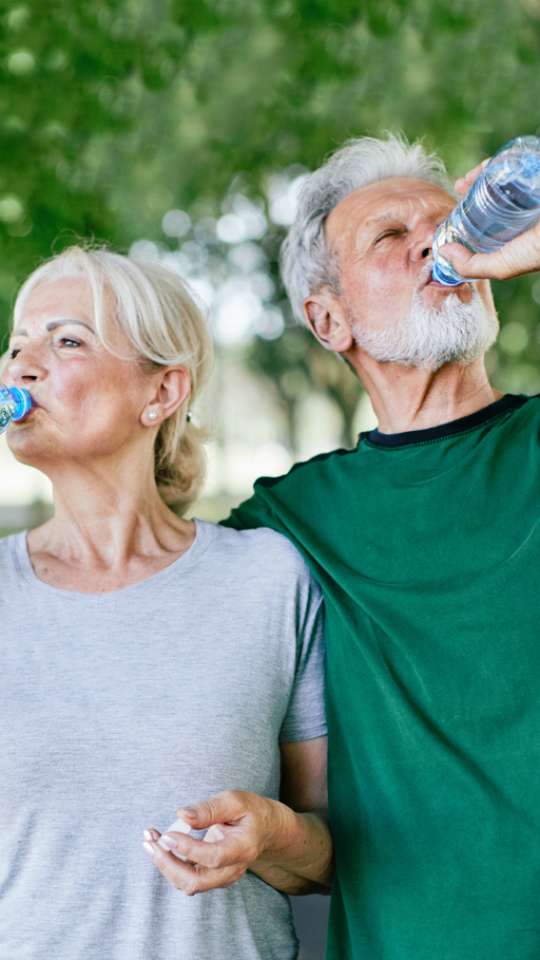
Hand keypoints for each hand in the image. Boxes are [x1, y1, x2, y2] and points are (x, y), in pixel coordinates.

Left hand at [142, 790, 278, 895]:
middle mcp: (232, 870)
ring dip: (164, 864)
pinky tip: (158, 842)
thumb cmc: (250, 811)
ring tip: (149, 838)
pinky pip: (186, 877)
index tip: (167, 834)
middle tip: (150, 841)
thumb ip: (210, 809)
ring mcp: (221, 877)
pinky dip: (169, 862)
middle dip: (168, 864)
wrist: (264, 830)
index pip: (213, 857)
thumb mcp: (235, 801)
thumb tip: (181, 815)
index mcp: (243, 848)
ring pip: (188, 883)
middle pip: (196, 882)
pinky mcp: (210, 876)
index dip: (187, 849)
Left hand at [440, 157, 539, 280]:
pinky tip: (480, 170)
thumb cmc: (539, 249)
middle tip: (458, 190)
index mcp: (515, 235)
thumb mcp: (504, 265)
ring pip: (499, 180)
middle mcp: (522, 213)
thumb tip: (444, 251)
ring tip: (464, 182)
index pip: (486, 226)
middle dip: (471, 194)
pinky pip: (511, 164)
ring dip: (479, 178)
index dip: (466, 222)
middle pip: (491, 199)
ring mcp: (528, 192)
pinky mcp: (534, 172)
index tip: (449, 217)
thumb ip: (473, 266)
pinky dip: (494, 165)